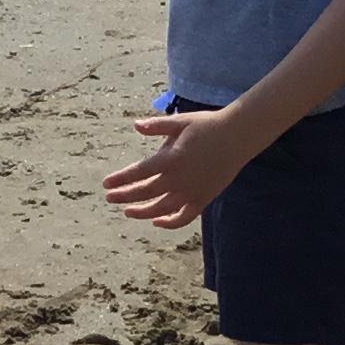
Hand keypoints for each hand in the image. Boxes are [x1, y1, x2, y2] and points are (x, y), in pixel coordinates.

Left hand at [105, 110, 249, 229]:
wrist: (238, 136)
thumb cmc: (207, 125)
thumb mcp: (180, 122)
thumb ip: (157, 126)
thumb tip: (136, 126)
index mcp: (171, 158)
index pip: (139, 173)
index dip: (121, 179)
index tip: (106, 184)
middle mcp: (179, 179)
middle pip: (146, 192)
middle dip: (125, 196)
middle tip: (109, 198)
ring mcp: (192, 191)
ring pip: (161, 209)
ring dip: (142, 212)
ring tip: (128, 211)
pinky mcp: (203, 199)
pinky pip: (184, 217)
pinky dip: (170, 223)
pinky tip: (157, 221)